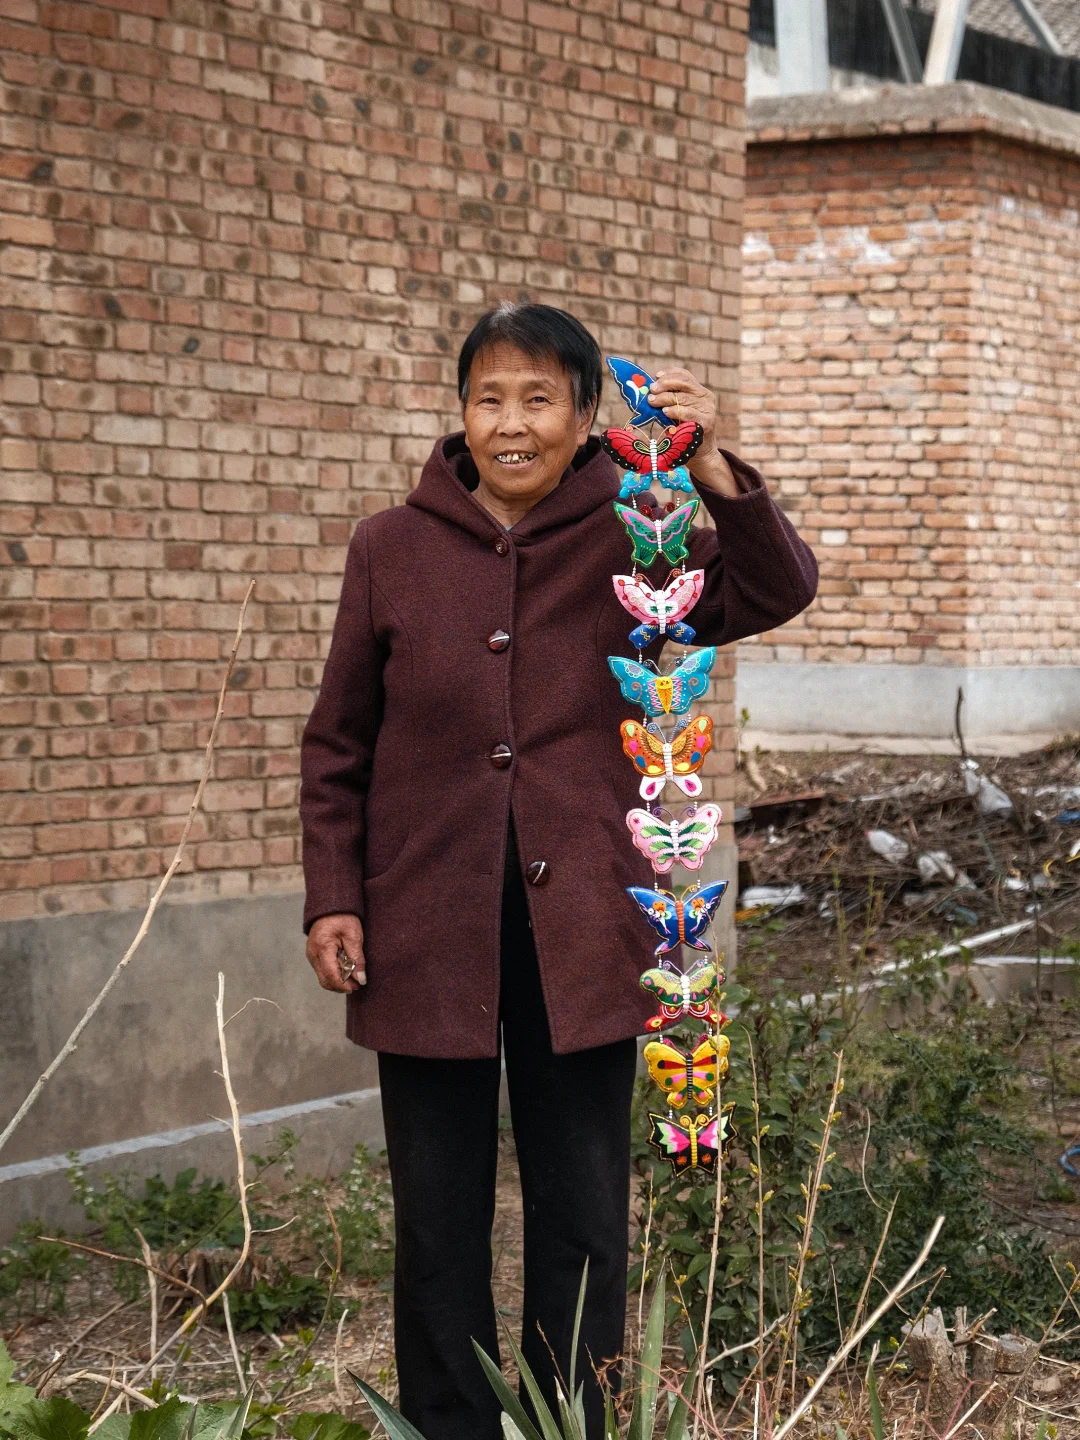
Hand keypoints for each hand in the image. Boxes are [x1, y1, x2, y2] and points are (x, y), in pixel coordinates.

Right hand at [306, 913, 365, 993]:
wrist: (331, 905)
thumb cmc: (343, 918)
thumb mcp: (354, 936)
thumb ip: (357, 959)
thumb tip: (361, 979)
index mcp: (322, 948)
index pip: (331, 976)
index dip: (344, 985)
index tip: (357, 986)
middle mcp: (313, 954)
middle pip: (325, 980)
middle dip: (341, 986)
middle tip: (357, 984)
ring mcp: (311, 955)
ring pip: (323, 977)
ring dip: (338, 981)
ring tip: (353, 977)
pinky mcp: (313, 954)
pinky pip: (322, 970)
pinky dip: (333, 974)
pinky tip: (345, 970)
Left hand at [647, 367, 740, 497]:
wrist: (699, 453)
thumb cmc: (683, 431)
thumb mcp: (676, 413)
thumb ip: (667, 401)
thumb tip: (646, 392)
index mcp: (699, 391)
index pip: (685, 375)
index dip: (669, 373)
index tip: (655, 376)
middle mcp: (706, 397)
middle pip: (684, 383)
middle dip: (664, 385)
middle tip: (651, 390)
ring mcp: (708, 409)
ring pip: (684, 398)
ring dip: (665, 398)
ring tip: (652, 402)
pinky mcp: (707, 422)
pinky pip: (689, 413)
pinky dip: (676, 411)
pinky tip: (665, 412)